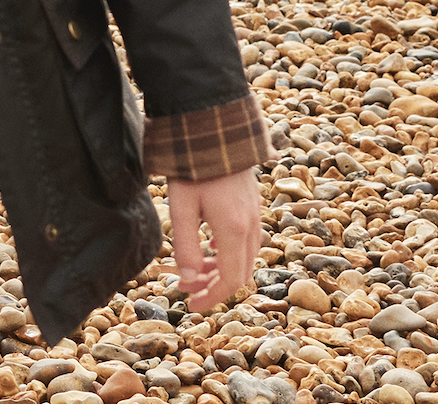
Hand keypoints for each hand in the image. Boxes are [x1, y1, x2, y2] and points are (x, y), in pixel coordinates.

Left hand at [165, 168, 263, 311]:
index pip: (230, 280)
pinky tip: (209, 249)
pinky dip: (229, 254)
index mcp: (234, 231)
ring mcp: (255, 217)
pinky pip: (247, 243)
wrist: (218, 132)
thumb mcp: (182, 207)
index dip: (212, 298)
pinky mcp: (252, 208)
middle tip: (188, 290)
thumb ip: (186, 246)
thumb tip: (189, 281)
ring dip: (222, 271)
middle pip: (240, 273)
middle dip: (215, 287)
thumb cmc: (195, 168)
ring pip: (245, 258)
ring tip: (195, 271)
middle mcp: (251, 227)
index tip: (191, 304)